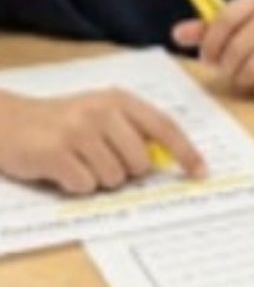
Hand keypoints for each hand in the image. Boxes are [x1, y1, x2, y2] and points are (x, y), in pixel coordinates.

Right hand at [0, 89, 204, 194]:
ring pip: (114, 178)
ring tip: (77, 162)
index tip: (201, 173)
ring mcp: (78, 131)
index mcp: (119, 100)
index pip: (164, 127)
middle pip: (140, 163)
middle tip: (99, 161)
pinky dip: (75, 186)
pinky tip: (60, 170)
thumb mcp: (99, 113)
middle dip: (125, 172)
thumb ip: (132, 130)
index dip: (185, 152)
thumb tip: (167, 160)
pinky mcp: (56, 154)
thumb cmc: (59, 121)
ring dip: (97, 180)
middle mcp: (101, 111)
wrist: (5, 121)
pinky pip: (85, 187)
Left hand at [173, 0, 253, 97]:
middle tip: (232, 73)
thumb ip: (207, 33)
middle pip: (238, 48)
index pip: (225, 17)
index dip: (211, 43)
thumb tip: (178, 33)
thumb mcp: (235, 35)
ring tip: (250, 79)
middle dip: (230, 68)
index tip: (208, 58)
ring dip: (248, 81)